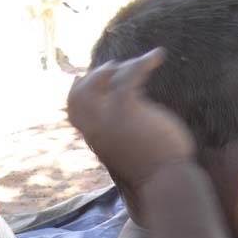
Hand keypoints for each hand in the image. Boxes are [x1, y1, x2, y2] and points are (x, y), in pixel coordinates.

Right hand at [67, 48, 195, 191]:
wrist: (164, 181)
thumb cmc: (156, 170)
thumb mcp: (131, 151)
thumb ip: (122, 136)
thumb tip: (131, 123)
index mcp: (96, 138)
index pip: (73, 111)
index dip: (75, 91)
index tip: (81, 77)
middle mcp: (96, 128)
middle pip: (79, 93)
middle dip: (94, 76)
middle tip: (114, 67)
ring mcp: (107, 118)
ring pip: (100, 80)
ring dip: (118, 67)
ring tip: (141, 62)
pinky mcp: (125, 108)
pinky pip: (127, 75)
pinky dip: (143, 62)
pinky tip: (158, 56)